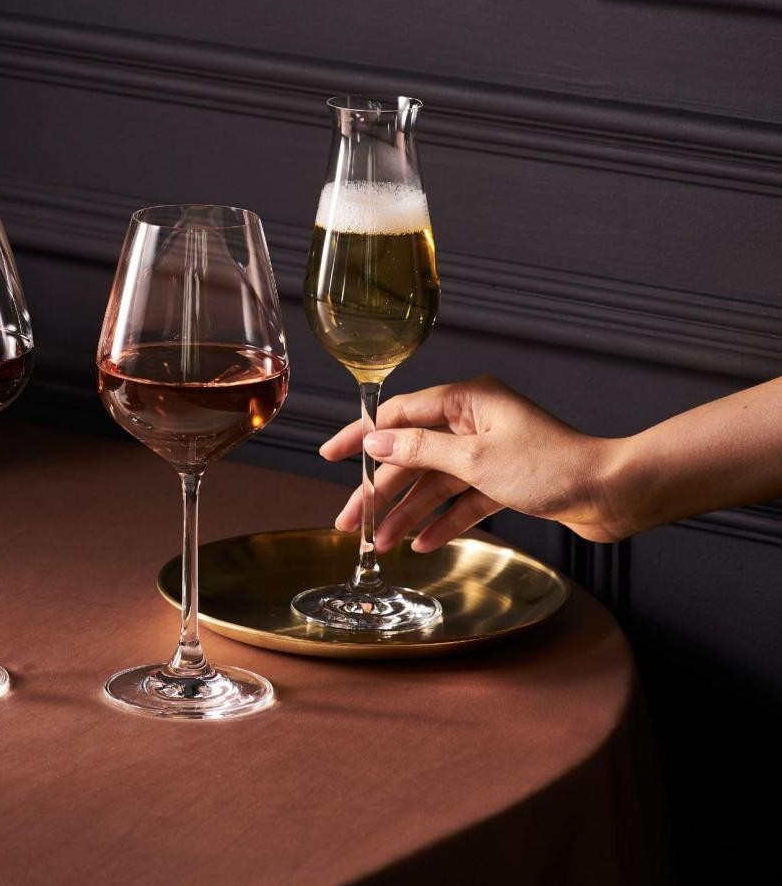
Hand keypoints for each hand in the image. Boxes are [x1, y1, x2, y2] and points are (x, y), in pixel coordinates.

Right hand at [320, 376, 627, 550]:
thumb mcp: (474, 459)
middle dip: (381, 490)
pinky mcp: (505, 481)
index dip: (362, 437)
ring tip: (382, 543)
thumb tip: (375, 443)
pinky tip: (423, 544)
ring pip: (435, 483)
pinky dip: (443, 520)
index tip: (331, 456)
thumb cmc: (552, 466)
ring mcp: (489, 452)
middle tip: (351, 521)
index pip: (398, 415)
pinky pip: (461, 500)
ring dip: (408, 513)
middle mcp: (474, 422)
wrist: (612, 494)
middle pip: (412, 455)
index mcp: (466, 401)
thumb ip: (419, 451)